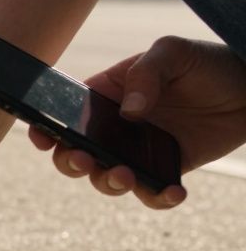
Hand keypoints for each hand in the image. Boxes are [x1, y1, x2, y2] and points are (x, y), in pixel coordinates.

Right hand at [28, 37, 245, 208]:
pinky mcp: (165, 170)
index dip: (47, 128)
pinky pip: (151, 193)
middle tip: (84, 159)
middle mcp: (114, 128)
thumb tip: (128, 112)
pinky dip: (157, 198)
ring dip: (108, 183)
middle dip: (71, 162)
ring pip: (106, 179)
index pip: (65, 114)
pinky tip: (171, 192)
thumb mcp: (173, 52)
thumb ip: (146, 73)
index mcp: (105, 96)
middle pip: (75, 154)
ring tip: (126, 176)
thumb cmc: (207, 63)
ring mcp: (137, 151)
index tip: (42, 137)